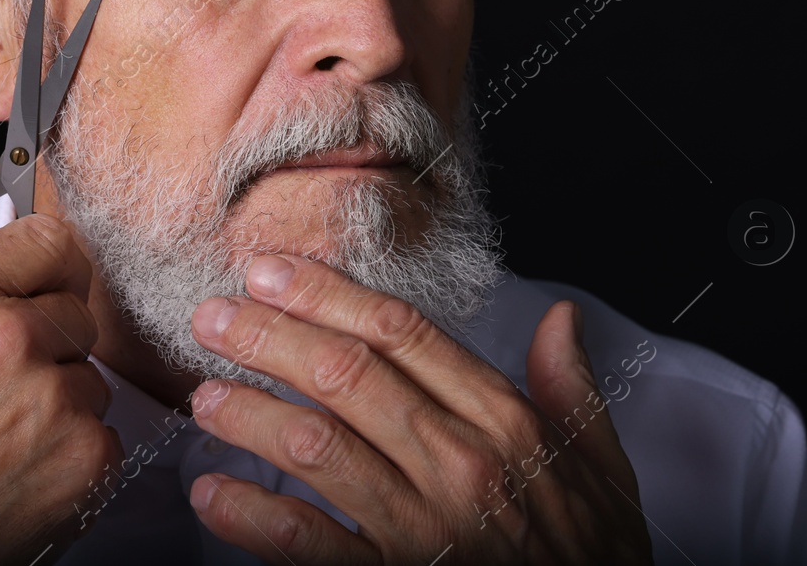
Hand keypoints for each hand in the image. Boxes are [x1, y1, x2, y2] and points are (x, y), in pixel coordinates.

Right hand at [0, 213, 120, 564]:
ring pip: (89, 376)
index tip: (46, 281)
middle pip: (74, 310)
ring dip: (58, 400)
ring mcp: (52, 399)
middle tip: (0, 382)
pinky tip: (18, 471)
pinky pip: (103, 433)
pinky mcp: (83, 459)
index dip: (47, 264)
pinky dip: (71, 453)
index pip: (49, 241)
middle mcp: (8, 338)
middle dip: (46, 340)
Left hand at [184, 255, 652, 563]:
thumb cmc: (593, 559)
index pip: (399, 332)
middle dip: (268, 336)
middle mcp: (461, 462)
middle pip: (345, 373)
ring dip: (251, 415)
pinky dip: (253, 518)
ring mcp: (427, 526)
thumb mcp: (602, 469)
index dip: (325, 293)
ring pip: (318, 446)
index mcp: (504, 421)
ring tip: (203, 397)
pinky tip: (213, 494)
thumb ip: (573, 390)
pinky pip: (311, 544)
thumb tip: (560, 318)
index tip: (270, 270)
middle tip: (212, 316)